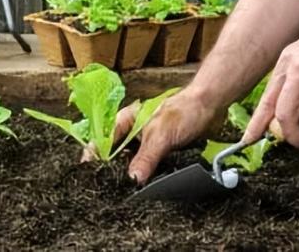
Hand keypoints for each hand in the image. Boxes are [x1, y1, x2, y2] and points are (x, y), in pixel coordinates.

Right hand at [83, 90, 225, 184]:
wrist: (208, 106)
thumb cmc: (182, 111)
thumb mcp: (161, 136)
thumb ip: (146, 158)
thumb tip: (132, 180)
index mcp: (124, 121)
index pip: (101, 141)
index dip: (93, 157)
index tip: (90, 175)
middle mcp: (130, 132)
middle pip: (113, 154)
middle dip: (111, 170)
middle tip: (109, 189)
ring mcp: (143, 143)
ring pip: (129, 162)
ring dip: (129, 175)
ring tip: (124, 191)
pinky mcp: (156, 152)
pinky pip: (145, 167)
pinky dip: (143, 176)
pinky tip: (143, 186)